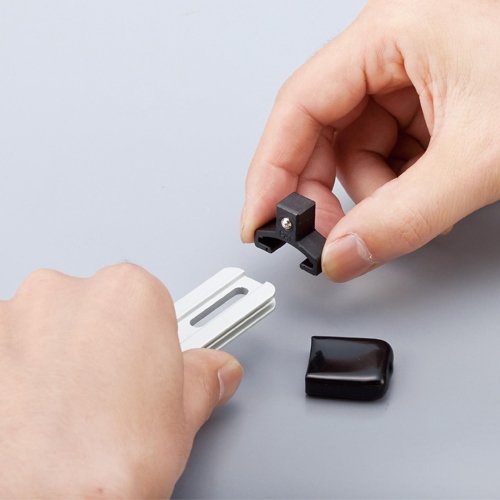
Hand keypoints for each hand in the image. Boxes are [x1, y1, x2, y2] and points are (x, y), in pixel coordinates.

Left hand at [0, 264, 242, 497]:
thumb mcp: (182, 419)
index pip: (152, 306)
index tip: (154, 366)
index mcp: (128, 295)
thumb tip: (215, 371)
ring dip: (59, 360)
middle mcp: (65, 292)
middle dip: (106, 348)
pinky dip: (19, 377)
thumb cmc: (104, 467)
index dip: (155, 344)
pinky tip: (33, 417)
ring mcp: (12, 317)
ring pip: (49, 330)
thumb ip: (202, 379)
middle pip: (98, 312)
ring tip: (71, 414)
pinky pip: (9, 352)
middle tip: (115, 399)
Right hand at [241, 0, 499, 280]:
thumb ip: (404, 216)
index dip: (270, 170)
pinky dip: (400, 184)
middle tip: (337, 237)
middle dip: (329, 192)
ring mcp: (410, 76)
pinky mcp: (430, 100)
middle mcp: (391, 49)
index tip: (258, 220)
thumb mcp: (482, 155)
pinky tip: (432, 189)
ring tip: (418, 205)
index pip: (299, 107)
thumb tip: (345, 255)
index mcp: (390, 33)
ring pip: (359, 150)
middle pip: (324, 133)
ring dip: (375, 192)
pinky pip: (391, 152)